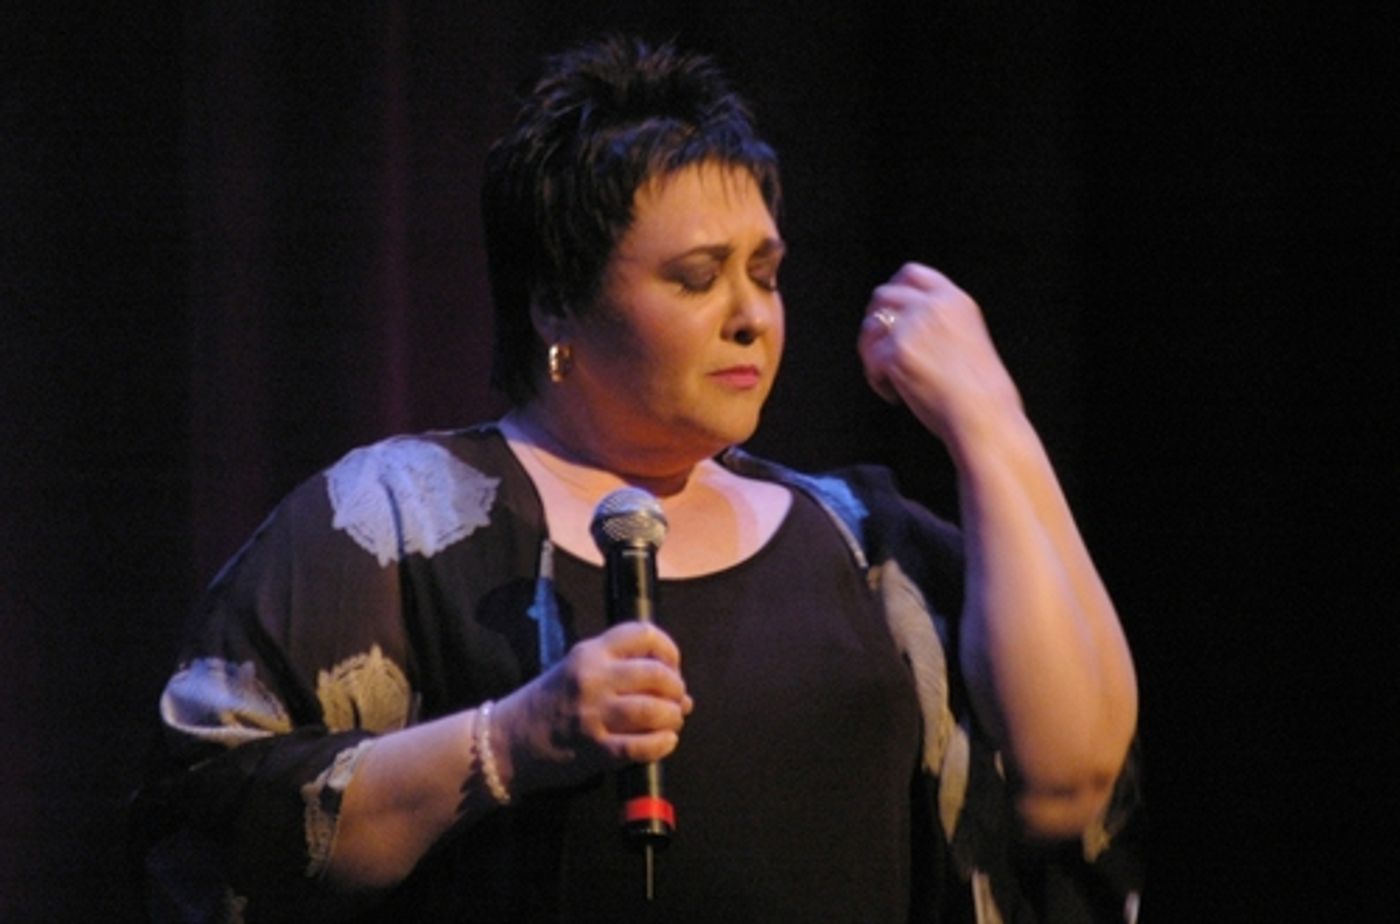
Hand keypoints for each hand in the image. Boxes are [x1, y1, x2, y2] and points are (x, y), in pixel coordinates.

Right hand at [489, 621, 692, 796]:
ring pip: (655, 710)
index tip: (671, 666)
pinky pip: (643, 746)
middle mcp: (594, 678)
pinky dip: (663, 744)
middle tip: (675, 701)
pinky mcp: (596, 749)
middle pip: (657, 674)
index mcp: (590, 652)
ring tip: (671, 722)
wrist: (508, 741)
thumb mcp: (579, 670)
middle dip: (676, 689)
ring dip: (672, 717)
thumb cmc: (550, 703)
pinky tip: (664, 742)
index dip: (669, 649)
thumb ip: (623, 673)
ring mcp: (594, 714)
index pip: (644, 634)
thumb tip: (681, 694)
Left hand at [857, 263, 1022, 448]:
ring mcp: (912, 327)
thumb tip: (899, 324)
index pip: (911, 273)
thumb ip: (939, 324)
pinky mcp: (896, 352)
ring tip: (888, 377)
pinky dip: (878, 381)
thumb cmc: (981, 393)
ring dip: (872, 352)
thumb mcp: (967, 340)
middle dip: (875, 319)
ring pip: (870, 327)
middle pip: (883, 295)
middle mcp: (932, 306)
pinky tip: (896, 396)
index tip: (887, 309)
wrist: (983, 415)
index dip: (893, 289)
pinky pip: (871, 362)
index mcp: (954, 300)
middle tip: (878, 347)